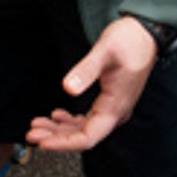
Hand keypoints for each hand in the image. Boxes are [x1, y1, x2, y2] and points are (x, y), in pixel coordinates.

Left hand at [26, 16, 156, 151]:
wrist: (145, 33)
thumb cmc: (130, 41)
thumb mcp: (105, 51)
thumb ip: (86, 70)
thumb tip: (68, 88)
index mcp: (116, 106)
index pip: (88, 137)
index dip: (64, 143)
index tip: (43, 142)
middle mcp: (116, 112)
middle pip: (83, 136)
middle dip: (55, 137)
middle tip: (31, 134)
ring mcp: (113, 108)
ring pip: (83, 128)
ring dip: (59, 129)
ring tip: (37, 124)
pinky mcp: (109, 101)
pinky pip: (87, 119)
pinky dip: (69, 120)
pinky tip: (56, 115)